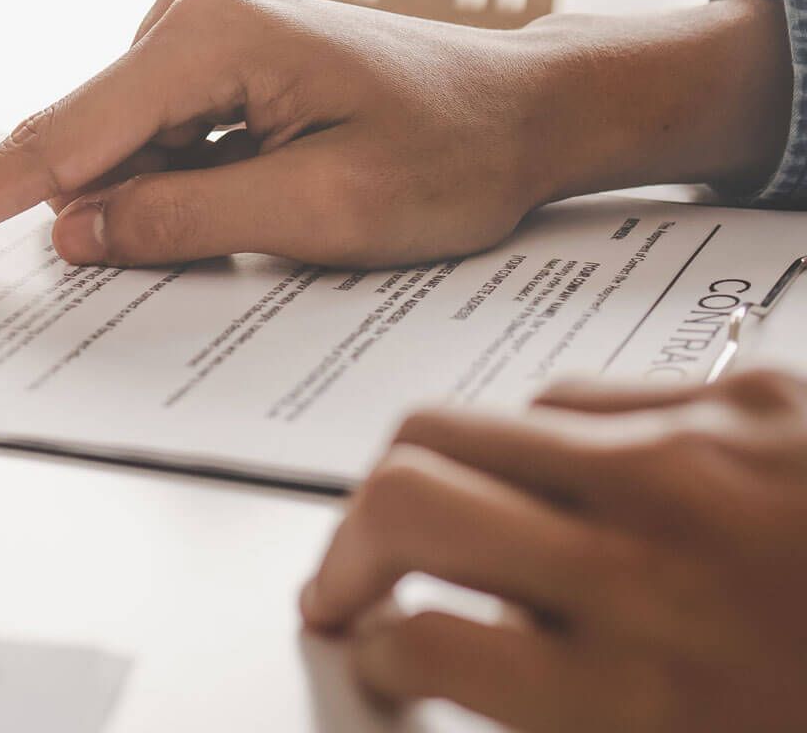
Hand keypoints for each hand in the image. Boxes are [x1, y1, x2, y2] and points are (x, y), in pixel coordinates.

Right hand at [0, 0, 791, 268]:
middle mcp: (181, 17)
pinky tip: (264, 195)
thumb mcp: (324, 209)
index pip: (54, 142)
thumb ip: (185, 221)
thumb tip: (70, 232)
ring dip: (150, 211)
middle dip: (89, 220)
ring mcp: (189, 36)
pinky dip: (168, 194)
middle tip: (221, 238)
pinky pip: (146, 147)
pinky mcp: (202, 64)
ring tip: (284, 209)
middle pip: (80, 148)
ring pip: (112, 155)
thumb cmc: (452, 149)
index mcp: (204, 36)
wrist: (526, 106)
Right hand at [301, 369, 806, 731]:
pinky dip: (545, 446)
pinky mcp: (747, 394)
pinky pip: (577, 397)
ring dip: (427, 482)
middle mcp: (650, 565)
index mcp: (644, 699)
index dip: (373, 650)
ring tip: (443, 522)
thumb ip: (571, 714)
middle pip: (403, 500)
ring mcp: (694, 461)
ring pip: (464, 425)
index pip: (418, 639)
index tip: (375, 651)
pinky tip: (570, 486)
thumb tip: (462, 662)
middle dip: (347, 549)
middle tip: (350, 583)